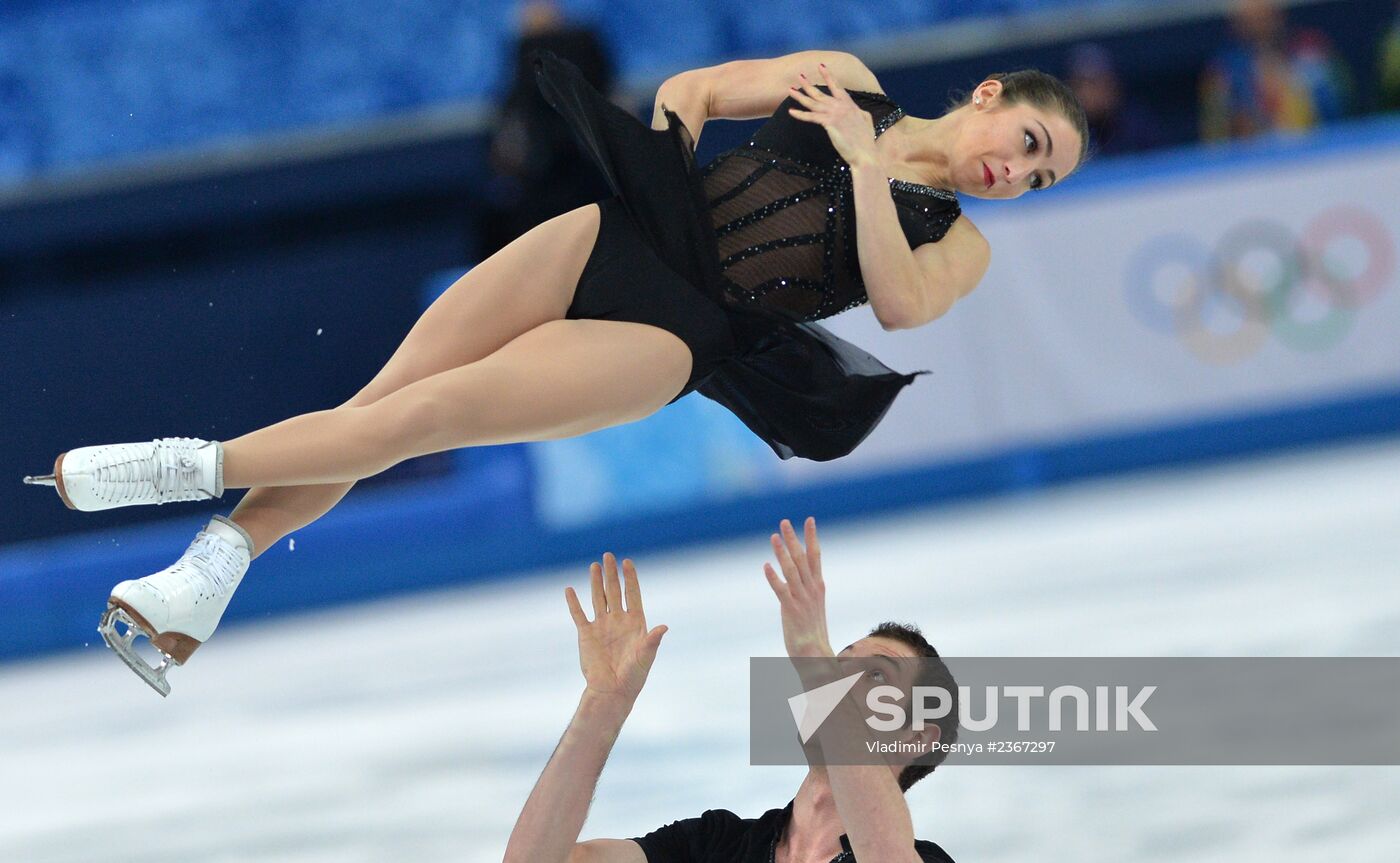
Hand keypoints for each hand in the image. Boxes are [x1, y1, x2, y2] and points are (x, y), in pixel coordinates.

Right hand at [565, 554, 667, 705]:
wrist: (612, 691)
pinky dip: (574, 603)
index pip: (632, 594)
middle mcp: (618, 621)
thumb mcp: (646, 657)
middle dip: (611, 574)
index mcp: (635, 623)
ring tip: (594, 566)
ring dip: (595, 582)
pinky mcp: (586, 635)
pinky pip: (579, 615)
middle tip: (608, 555)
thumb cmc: (633, 676)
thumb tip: (664, 627)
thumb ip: (652, 641)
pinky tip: (570, 589)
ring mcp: (601, 626)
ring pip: (597, 598)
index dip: (630, 578)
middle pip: (614, 591)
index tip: (627, 562)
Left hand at [763, 517, 834, 658]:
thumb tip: (808, 576)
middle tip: (785, 521)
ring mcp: (802, 599)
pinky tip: (766, 566)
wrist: (816, 654)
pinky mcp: (791, 610)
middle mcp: (812, 589)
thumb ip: (809, 588)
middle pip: (802, 558)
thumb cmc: (813, 631)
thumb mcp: (813, 604)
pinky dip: (773, 578)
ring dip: (782, 552)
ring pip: (791, 570)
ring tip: (774, 537)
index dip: (812, 537)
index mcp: (817, 586)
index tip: (809, 520)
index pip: (815, 556)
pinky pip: (781, 590)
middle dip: (794, 538)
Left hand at [787, 64, 880, 168]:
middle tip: (799, 75)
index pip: (837, 87)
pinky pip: (812, 117)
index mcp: (850, 105)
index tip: (821, 66)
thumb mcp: (866, 122)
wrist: (865, 154)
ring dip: (800, 96)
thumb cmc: (866, 142)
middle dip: (809, 84)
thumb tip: (859, 110)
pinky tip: (791, 111)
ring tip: (790, 89)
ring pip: (813, 103)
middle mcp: (842, 106)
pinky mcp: (830, 123)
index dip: (828, 76)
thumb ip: (860, 113)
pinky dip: (801, 114)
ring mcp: (835, 114)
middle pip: (821, 93)